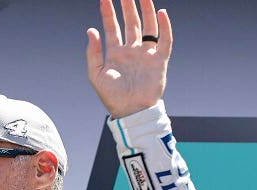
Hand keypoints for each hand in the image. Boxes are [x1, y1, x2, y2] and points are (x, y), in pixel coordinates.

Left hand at [86, 0, 172, 118]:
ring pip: (148, 27)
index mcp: (116, 53)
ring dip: (146, 11)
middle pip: (131, 22)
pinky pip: (165, 41)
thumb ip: (93, 52)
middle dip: (127, 5)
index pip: (112, 27)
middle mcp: (132, 51)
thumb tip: (91, 30)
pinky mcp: (160, 61)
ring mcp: (146, 55)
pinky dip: (165, 27)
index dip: (108, 12)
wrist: (132, 112)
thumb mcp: (96, 74)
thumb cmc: (112, 97)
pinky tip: (161, 13)